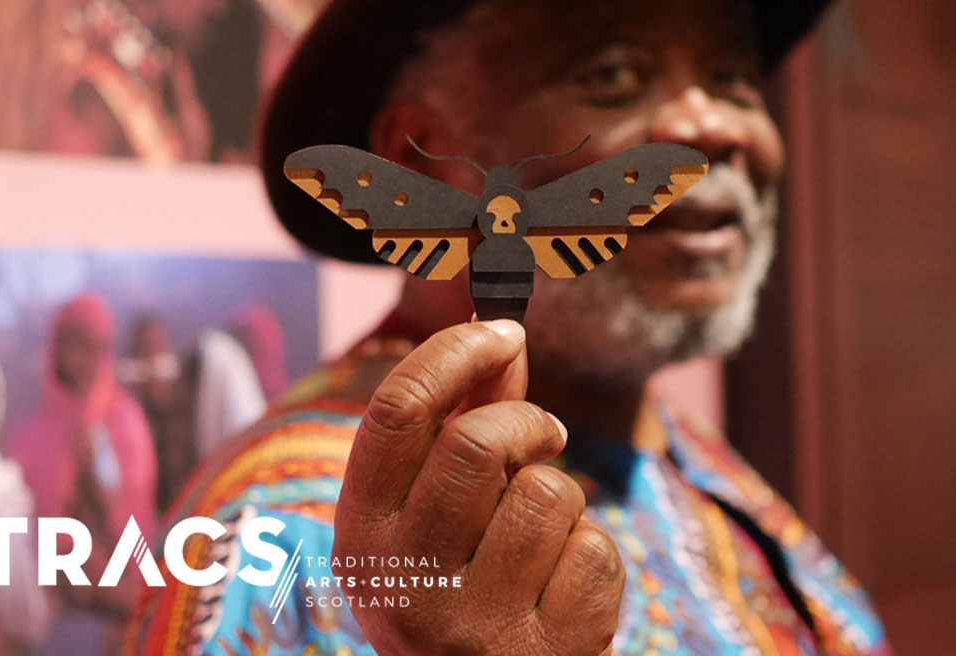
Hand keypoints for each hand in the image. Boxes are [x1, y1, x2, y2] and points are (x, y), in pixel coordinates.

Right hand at [332, 321, 623, 654]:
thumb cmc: (456, 583)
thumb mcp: (430, 513)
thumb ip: (463, 421)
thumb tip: (504, 336)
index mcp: (362, 534)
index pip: (396, 412)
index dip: (454, 351)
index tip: (501, 332)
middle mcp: (408, 582)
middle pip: (477, 444)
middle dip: (526, 420)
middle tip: (543, 434)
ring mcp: (476, 625)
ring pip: (547, 494)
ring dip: (560, 495)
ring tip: (541, 532)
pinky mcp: (548, 651)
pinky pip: (594, 549)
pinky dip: (590, 550)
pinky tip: (560, 583)